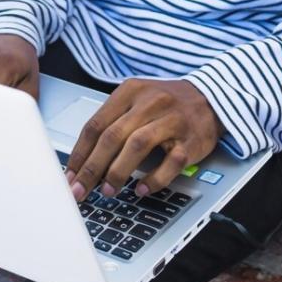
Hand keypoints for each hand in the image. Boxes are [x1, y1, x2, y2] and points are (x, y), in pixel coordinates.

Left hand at [64, 78, 221, 200]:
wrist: (211, 98)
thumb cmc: (167, 104)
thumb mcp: (137, 101)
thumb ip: (113, 124)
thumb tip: (85, 161)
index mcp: (131, 91)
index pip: (97, 124)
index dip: (80, 153)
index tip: (70, 176)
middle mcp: (150, 102)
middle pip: (113, 136)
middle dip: (92, 167)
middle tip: (81, 190)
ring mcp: (172, 120)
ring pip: (138, 145)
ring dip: (118, 171)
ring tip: (108, 190)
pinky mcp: (191, 140)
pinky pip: (171, 162)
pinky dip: (154, 179)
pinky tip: (142, 189)